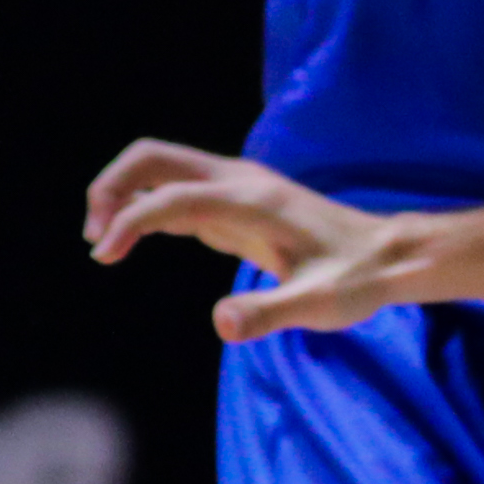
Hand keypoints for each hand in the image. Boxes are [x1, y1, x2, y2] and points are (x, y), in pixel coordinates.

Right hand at [83, 139, 403, 340]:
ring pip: (160, 170)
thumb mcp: (319, 305)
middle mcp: (239, 182)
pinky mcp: (234, 205)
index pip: (172, 196)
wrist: (387, 257)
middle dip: (112, 188)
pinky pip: (176, 193)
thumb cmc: (357, 281)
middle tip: (95, 240)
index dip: (129, 221)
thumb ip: (269, 313)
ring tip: (104, 247)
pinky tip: (132, 242)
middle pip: (153, 158)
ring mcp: (235, 189)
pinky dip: (144, 210)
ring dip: (122, 196)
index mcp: (253, 199)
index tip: (104, 257)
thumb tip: (219, 324)